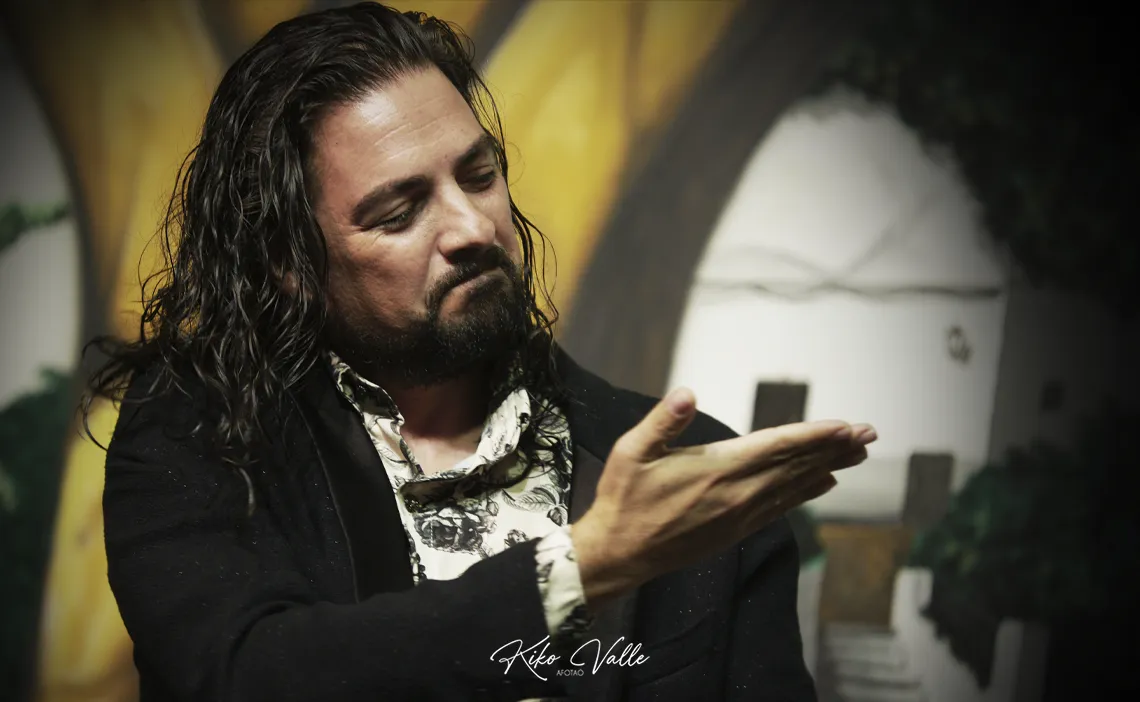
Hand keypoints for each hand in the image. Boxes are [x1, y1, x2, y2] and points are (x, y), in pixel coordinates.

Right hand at [571, 387, 874, 609]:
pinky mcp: (736, 530)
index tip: (846, 426)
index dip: (815, 435)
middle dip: (835, 448)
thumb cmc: (623, 498)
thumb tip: (687, 393)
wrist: (620, 553)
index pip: (778, 447)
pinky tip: (823, 484)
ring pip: (794, 487)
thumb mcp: (631, 452)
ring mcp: (740, 515)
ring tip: (857, 454)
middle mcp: (738, 493)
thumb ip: (662, 422)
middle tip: (869, 433)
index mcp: (717, 469)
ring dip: (828, 467)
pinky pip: (781, 507)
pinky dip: (805, 493)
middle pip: (796, 466)